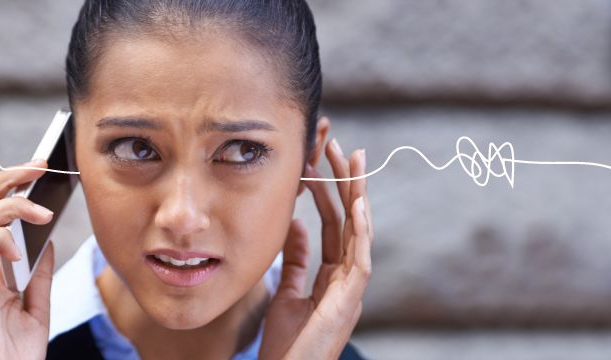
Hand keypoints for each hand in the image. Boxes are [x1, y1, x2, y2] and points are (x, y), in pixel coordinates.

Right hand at [0, 158, 55, 359]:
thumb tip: (48, 240)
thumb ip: (40, 274)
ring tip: (41, 211)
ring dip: (8, 203)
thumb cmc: (15, 352)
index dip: (12, 188)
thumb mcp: (37, 306)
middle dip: (6, 177)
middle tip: (39, 165)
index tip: (41, 171)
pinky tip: (19, 253)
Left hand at [259, 139, 373, 359]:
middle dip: (346, 183)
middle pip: (350, 221)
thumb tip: (296, 224)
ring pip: (360, 234)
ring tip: (353, 162)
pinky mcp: (350, 302)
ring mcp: (352, 289)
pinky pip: (360, 261)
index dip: (327, 193)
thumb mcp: (288, 293)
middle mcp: (347, 278)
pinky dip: (361, 233)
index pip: (333, 224)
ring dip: (357, 196)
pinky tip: (358, 205)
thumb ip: (296, 260)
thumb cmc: (287, 342)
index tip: (316, 162)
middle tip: (340, 147)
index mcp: (333, 275)